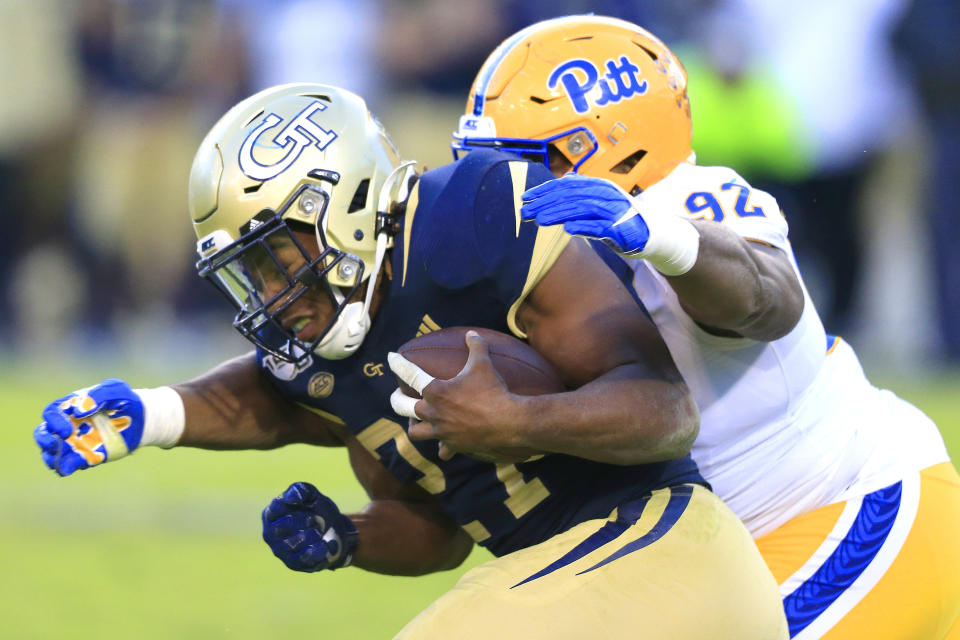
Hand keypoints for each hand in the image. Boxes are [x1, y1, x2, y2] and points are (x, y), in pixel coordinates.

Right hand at [34, 378, 144, 475]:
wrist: (142, 419)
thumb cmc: (125, 400)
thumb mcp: (115, 390)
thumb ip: (97, 395)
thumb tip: (78, 411)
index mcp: (71, 407)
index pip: (51, 413)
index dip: (53, 421)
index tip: (66, 429)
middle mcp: (69, 425)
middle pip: (43, 433)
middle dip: (44, 440)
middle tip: (54, 444)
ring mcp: (76, 442)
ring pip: (52, 452)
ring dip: (51, 457)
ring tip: (57, 462)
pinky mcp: (87, 456)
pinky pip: (71, 464)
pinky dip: (66, 467)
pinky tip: (68, 468)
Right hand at [262, 482, 356, 572]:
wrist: (333, 532)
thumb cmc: (316, 510)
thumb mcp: (311, 495)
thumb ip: (301, 490)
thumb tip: (292, 497)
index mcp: (272, 514)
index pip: (276, 508)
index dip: (294, 505)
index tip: (310, 504)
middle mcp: (271, 534)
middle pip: (282, 527)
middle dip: (304, 521)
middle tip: (318, 519)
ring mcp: (280, 551)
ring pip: (293, 544)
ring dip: (311, 535)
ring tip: (321, 531)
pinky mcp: (293, 564)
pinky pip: (304, 559)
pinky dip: (318, 550)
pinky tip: (326, 544)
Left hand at [388, 331, 536, 462]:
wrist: (508, 422)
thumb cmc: (493, 391)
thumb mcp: (483, 364)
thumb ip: (476, 346)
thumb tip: (471, 333)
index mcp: (436, 391)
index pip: (410, 375)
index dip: (398, 365)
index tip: (390, 358)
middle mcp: (433, 413)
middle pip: (403, 407)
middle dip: (397, 399)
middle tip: (398, 395)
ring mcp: (441, 431)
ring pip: (415, 432)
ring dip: (414, 425)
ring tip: (417, 420)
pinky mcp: (454, 445)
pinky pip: (442, 450)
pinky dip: (442, 447)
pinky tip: (444, 444)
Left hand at [521, 173, 649, 255]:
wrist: (647, 232)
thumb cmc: (619, 217)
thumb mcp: (600, 200)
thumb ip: (583, 190)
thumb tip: (565, 178)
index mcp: (598, 186)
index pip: (567, 185)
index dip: (544, 190)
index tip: (525, 197)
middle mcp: (605, 195)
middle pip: (570, 196)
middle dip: (545, 203)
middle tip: (525, 211)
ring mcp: (613, 211)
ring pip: (582, 209)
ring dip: (559, 214)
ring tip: (539, 220)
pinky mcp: (619, 229)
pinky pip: (599, 227)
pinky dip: (584, 226)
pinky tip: (567, 229)